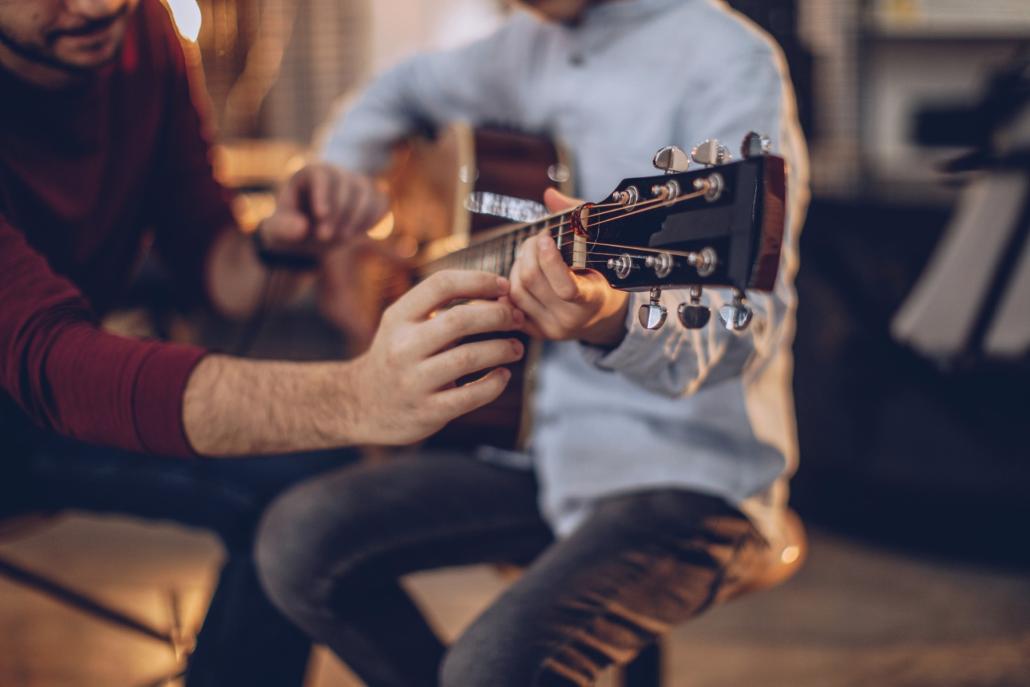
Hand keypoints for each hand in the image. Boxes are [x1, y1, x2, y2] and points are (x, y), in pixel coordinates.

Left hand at [259, 162, 387, 256]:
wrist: (309, 234)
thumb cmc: (290, 228)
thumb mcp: (277, 231)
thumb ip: (283, 228)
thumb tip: (302, 228)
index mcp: (308, 174)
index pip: (321, 175)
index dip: (323, 194)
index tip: (321, 216)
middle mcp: (335, 173)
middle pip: (346, 185)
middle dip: (339, 213)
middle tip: (324, 238)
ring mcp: (355, 184)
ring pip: (366, 192)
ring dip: (357, 218)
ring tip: (342, 238)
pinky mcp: (370, 197)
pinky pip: (381, 202)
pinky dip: (372, 218)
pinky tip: (358, 233)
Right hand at [345, 270, 525, 444]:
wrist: (362, 404)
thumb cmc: (398, 355)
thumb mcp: (405, 325)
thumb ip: (443, 308)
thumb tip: (501, 293)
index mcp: (398, 317)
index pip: (441, 285)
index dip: (479, 280)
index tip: (505, 286)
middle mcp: (402, 346)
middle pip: (460, 319)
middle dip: (498, 315)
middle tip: (517, 318)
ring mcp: (414, 381)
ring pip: (468, 357)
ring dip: (502, 348)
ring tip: (516, 347)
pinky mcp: (428, 411)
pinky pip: (470, 396)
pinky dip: (494, 383)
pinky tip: (503, 376)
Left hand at [509, 189, 628, 345]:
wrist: (601, 315)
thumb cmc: (601, 273)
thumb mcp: (598, 247)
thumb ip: (576, 217)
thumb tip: (549, 195)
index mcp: (592, 300)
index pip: (565, 287)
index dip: (550, 259)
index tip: (545, 236)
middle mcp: (570, 320)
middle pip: (531, 281)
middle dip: (528, 251)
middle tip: (536, 239)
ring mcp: (550, 329)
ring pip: (516, 291)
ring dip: (517, 265)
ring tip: (530, 255)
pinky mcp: (535, 332)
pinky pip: (510, 305)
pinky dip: (510, 283)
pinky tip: (521, 271)